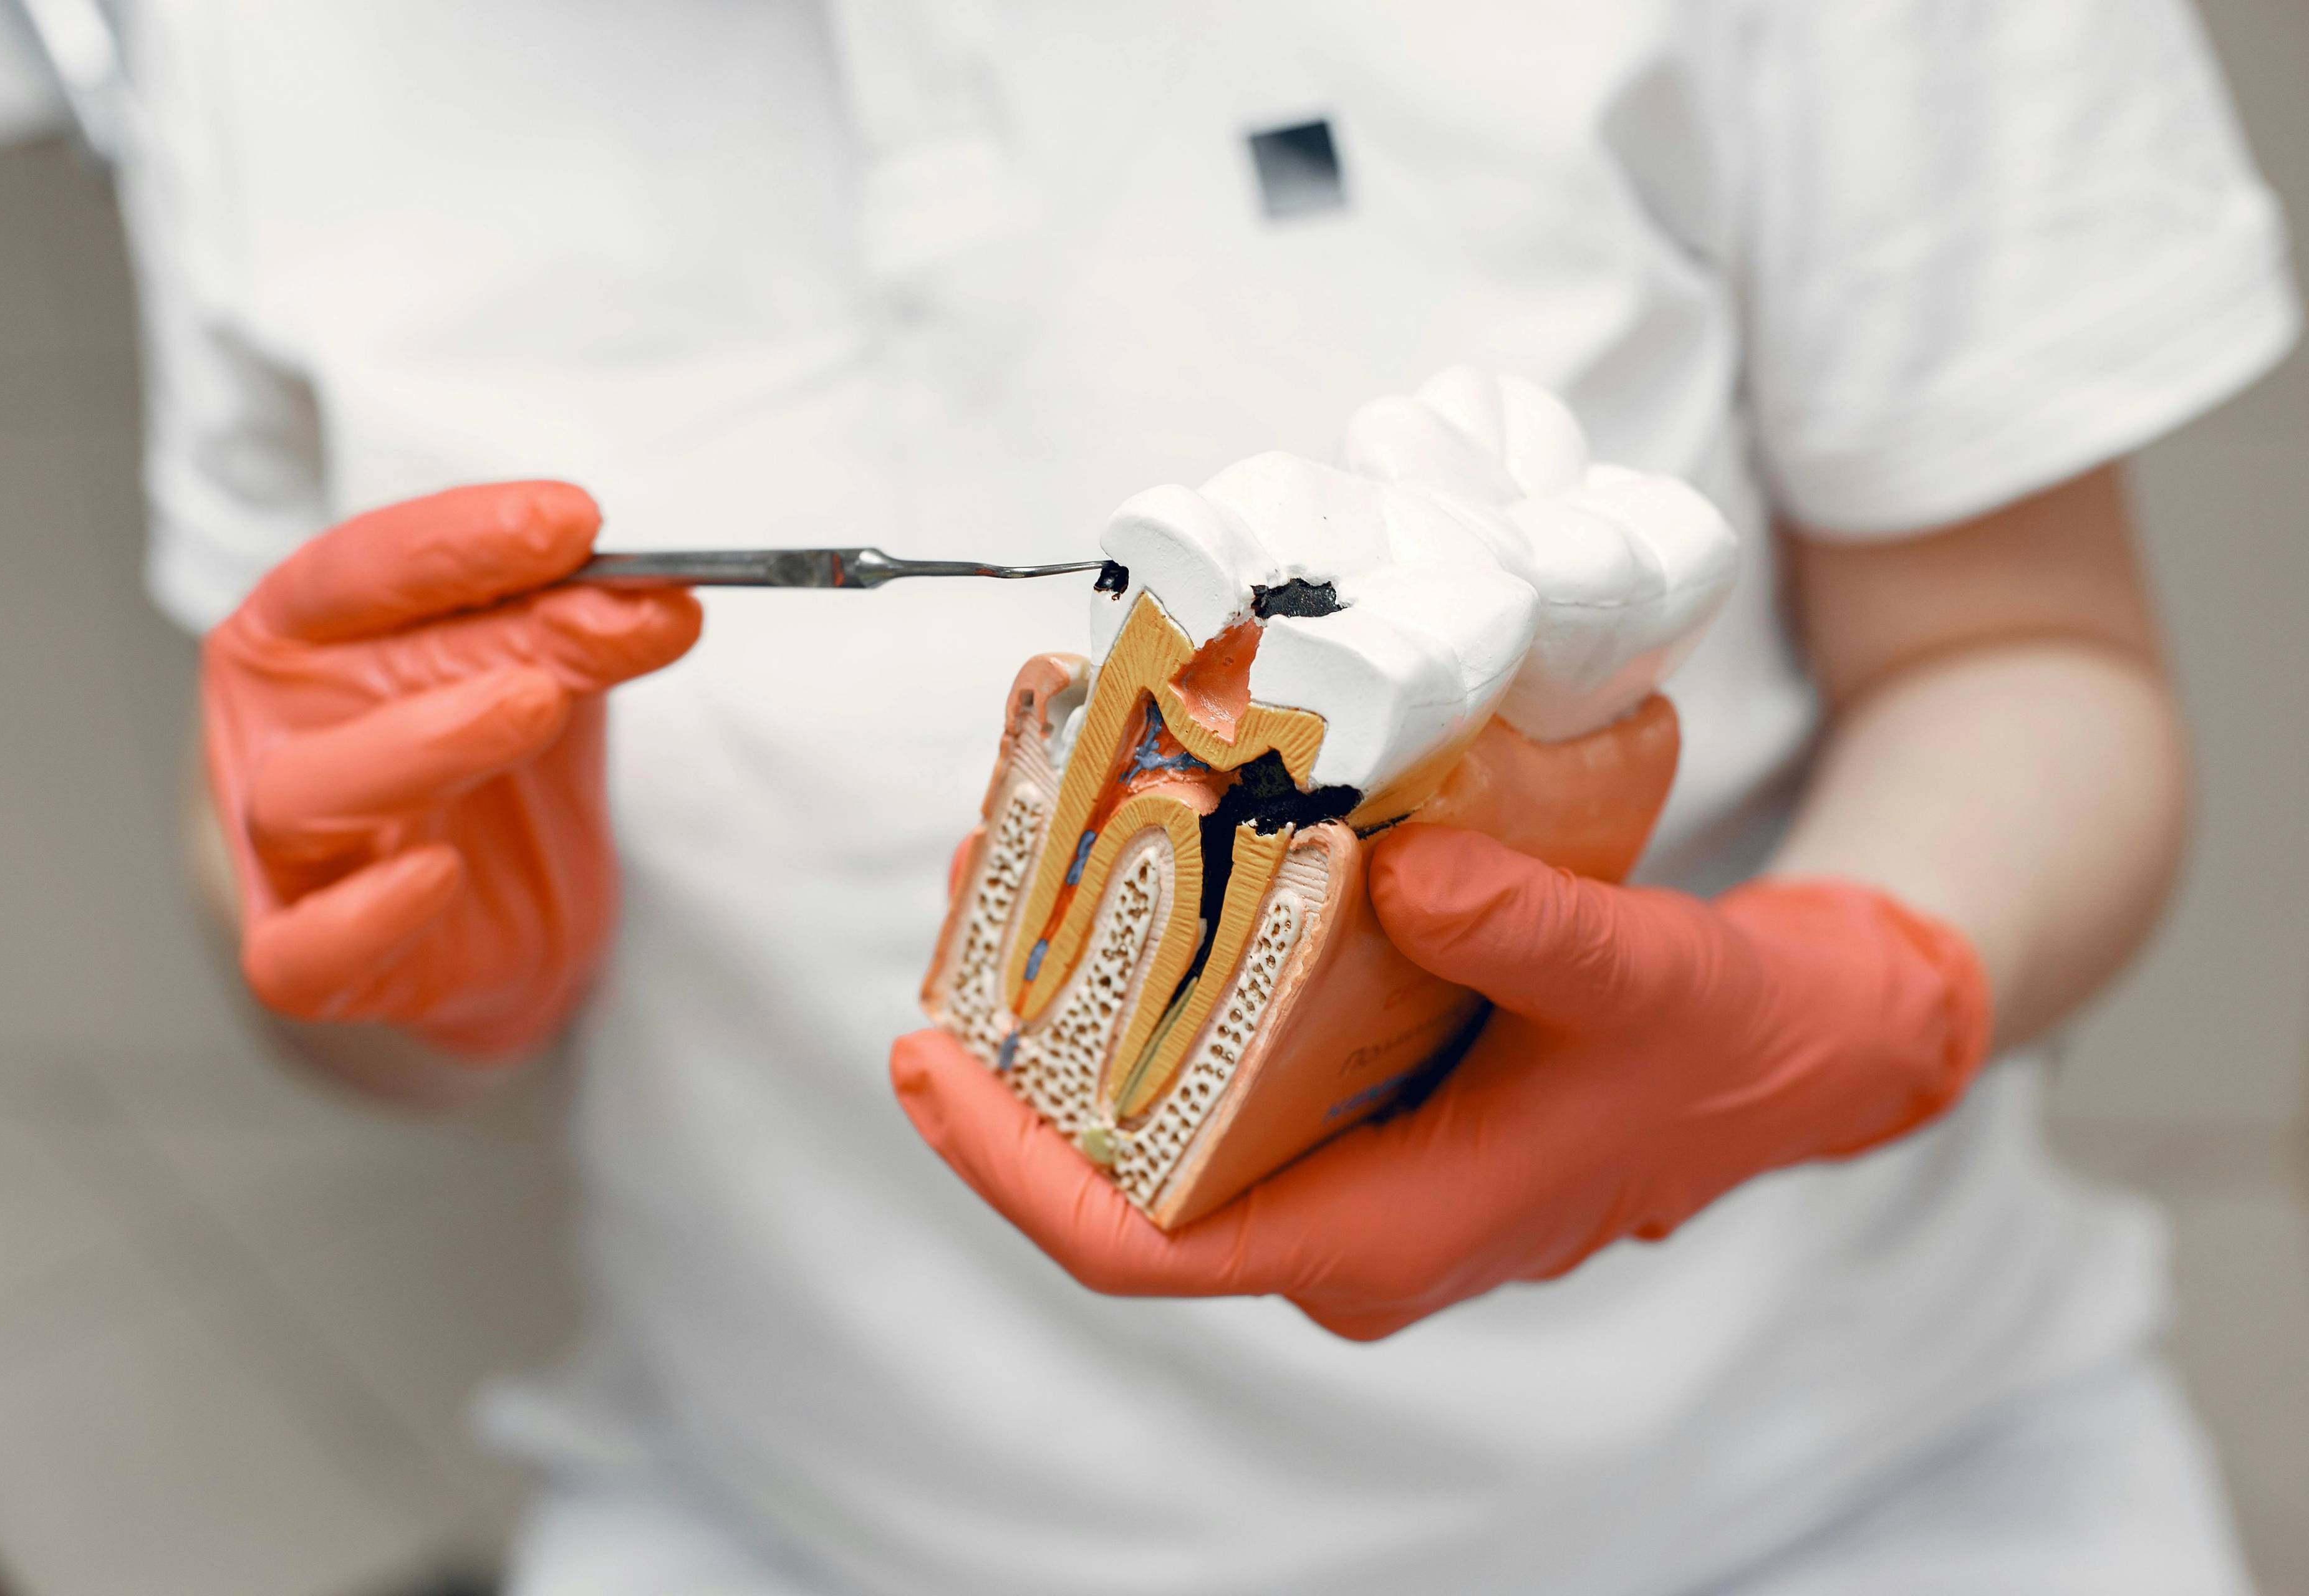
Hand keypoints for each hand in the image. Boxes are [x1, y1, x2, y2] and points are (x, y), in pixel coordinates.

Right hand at [201, 482, 700, 1060]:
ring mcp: (277, 846)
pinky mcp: (300, 953)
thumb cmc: (494, 764)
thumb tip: (655, 598)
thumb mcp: (546, 676)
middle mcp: (274, 727)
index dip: (462, 537)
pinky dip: (366, 914)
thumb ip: (580, 634)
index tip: (575, 518)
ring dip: (425, 746)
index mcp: (305, 631)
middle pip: (341, 668)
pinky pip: (305, 947)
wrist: (499, 911)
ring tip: (533, 707)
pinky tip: (436, 875)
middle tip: (586, 617)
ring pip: (306, 796)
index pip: (364, 565)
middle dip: (468, 636)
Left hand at [892, 825, 1989, 1339]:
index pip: (1137, 1245)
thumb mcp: (1632, 971)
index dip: (1008, 1167)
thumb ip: (1526, 931)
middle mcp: (1334, 1230)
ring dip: (1074, 1020)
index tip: (923, 1064)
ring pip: (1156, 1124)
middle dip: (1018, 1061)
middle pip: (1119, 1176)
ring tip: (1011, 881)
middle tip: (962, 911)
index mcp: (1376, 1236)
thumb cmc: (1707, 1040)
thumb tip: (1405, 869)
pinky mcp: (1347, 1126)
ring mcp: (1336, 1182)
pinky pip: (1209, 1083)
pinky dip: (1153, 1001)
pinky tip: (1127, 896)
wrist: (1775, 1054)